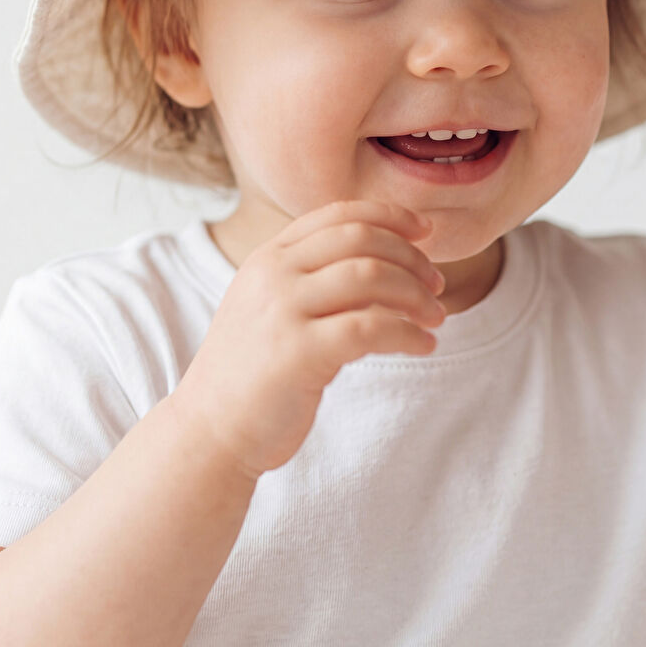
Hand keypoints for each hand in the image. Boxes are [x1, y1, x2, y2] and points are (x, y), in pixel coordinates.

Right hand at [173, 200, 444, 480]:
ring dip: (416, 294)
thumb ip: (311, 280)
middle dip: (411, 257)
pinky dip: (407, 334)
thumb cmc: (251, 374)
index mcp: (268, 257)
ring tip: (436, 317)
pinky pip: (371, 328)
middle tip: (437, 284)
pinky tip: (424, 346)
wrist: (208, 432)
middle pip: (362, 238)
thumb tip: (384, 264)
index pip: (339, 214)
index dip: (390, 215)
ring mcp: (282, 311)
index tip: (425, 231)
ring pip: (371, 276)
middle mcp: (273, 274)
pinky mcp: (298, 353)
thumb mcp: (270, 307)